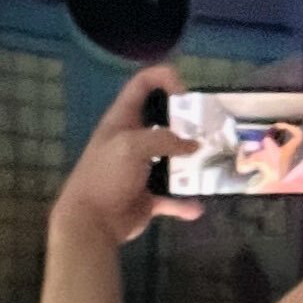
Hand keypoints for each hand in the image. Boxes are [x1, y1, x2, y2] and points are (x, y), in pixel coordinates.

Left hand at [51, 65, 202, 243]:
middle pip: (163, 120)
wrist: (91, 223)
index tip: (186, 94)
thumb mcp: (132, 146)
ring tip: (211, 161)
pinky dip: (185, 203)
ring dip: (191, 162)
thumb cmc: (106, 176)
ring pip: (173, 158)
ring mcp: (141, 169)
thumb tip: (192, 146)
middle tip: (208, 128)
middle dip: (187, 122)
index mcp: (123, 121)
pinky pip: (173, 197)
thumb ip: (165, 139)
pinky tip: (196, 207)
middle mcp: (133, 141)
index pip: (142, 84)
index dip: (164, 78)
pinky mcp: (148, 196)